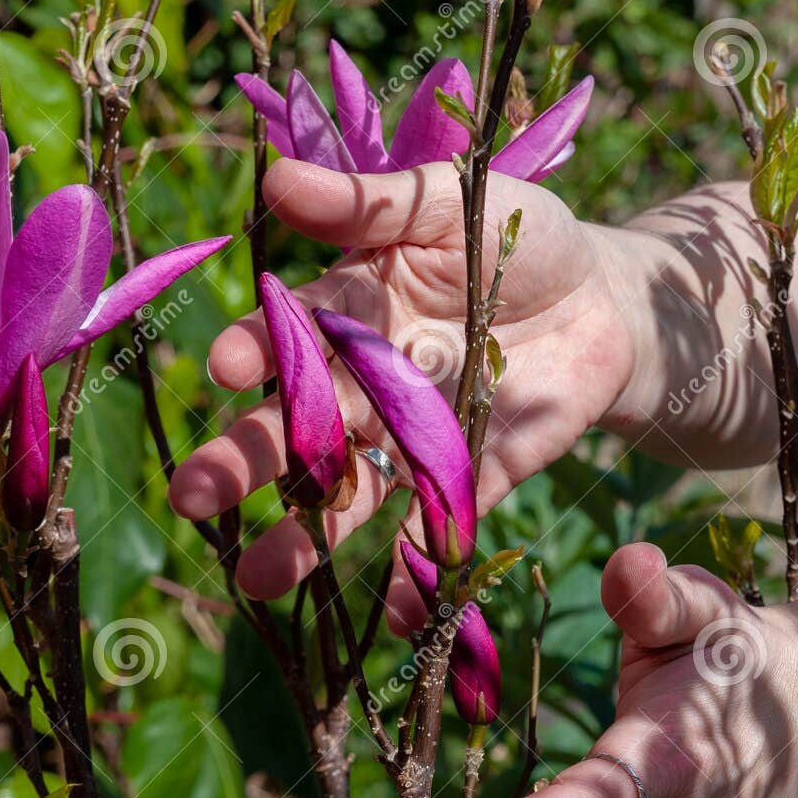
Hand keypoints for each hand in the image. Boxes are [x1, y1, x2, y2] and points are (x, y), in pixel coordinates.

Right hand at [169, 158, 635, 597]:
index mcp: (349, 313)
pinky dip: (415, 577)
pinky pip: (436, 532)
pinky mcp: (469, 480)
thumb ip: (370, 203)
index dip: (258, 351)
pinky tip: (392, 618)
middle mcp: (365, 385)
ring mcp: (412, 440)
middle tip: (193, 497)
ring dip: (304, 538)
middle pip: (298, 430)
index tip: (225, 367)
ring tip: (255, 580)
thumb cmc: (515, 233)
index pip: (291, 336)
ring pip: (347, 493)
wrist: (604, 297)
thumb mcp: (450, 201)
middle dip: (247, 461)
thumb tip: (277, 179)